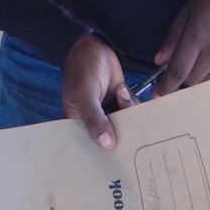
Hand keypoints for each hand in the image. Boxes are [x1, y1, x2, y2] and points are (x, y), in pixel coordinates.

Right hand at [61, 34, 126, 148]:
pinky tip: (122, 89)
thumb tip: (106, 144)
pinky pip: (132, 114)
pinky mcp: (121, 105)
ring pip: (125, 127)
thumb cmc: (82, 67)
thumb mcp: (85, 92)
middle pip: (111, 141)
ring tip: (119, 92)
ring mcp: (109, 114)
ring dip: (127, 112)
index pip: (88, 147)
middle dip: (122, 139)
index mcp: (77, 124)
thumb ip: (94, 117)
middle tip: (132, 138)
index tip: (116, 163)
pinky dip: (132, 104)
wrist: (95, 45)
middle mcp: (93, 123)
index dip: (101, 156)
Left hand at [147, 0, 209, 94]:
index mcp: (196, 35)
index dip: (166, 86)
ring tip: (199, 62)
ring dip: (199, 78)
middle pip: (192, 80)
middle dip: (182, 78)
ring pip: (208, 82)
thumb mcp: (186, 13)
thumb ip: (172, 38)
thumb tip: (158, 61)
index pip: (178, 70)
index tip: (157, 97)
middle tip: (180, 69)